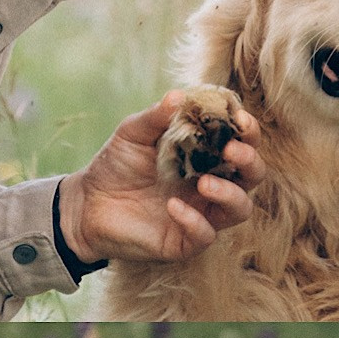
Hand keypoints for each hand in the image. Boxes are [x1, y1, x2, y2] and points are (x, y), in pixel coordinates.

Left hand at [57, 91, 264, 264]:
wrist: (86, 204)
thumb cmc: (115, 166)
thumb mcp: (132, 133)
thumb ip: (157, 117)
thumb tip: (180, 96)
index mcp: (205, 156)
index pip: (241, 143)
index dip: (248, 132)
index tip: (240, 119)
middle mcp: (211, 185)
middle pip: (252, 176)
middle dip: (249, 161)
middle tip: (230, 150)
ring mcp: (202, 214)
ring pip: (240, 208)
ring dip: (230, 194)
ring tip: (204, 183)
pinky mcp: (186, 241)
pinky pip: (206, 235)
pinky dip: (195, 221)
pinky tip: (172, 207)